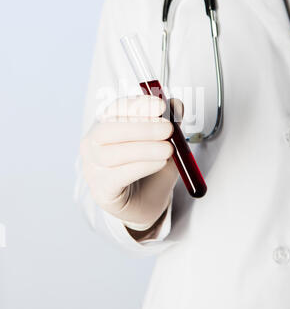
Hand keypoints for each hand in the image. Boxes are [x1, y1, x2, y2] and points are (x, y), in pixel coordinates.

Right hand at [80, 94, 182, 232]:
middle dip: (140, 127)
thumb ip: (169, 123)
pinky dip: (141, 166)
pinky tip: (159, 163)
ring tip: (168, 149)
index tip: (160, 105)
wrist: (148, 204)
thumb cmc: (152, 169)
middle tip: (168, 129)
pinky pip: (118, 176)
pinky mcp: (101, 190)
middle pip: (108, 129)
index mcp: (105, 125)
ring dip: (143, 149)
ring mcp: (92, 168)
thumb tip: (177, 104)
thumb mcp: (165, 142)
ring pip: (112, 153)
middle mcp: (93, 144)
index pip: (115, 108)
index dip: (137, 105)